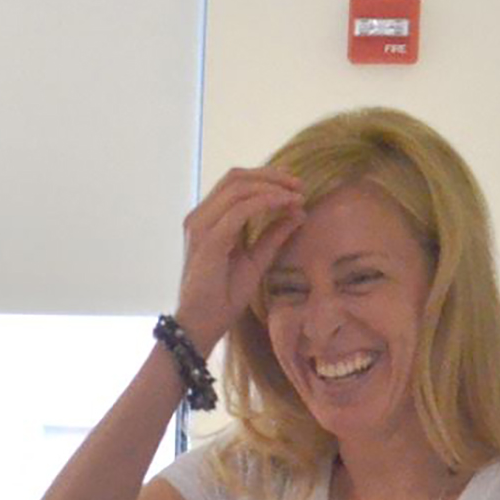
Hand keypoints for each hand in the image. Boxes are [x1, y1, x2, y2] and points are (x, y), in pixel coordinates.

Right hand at [175, 167, 307, 351]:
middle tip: (299, 185)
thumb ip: (273, 235)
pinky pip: (239, 210)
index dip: (267, 178)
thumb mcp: (256, 261)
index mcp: (207, 221)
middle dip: (271, 176)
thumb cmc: (223, 297)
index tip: (296, 187)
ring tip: (295, 195)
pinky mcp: (208, 241)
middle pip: (235, 178)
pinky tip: (285, 205)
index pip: (235, 184)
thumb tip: (299, 212)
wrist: (201, 324)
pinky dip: (265, 202)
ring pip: (237, 187)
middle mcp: (199, 218)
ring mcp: (200, 228)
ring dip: (271, 186)